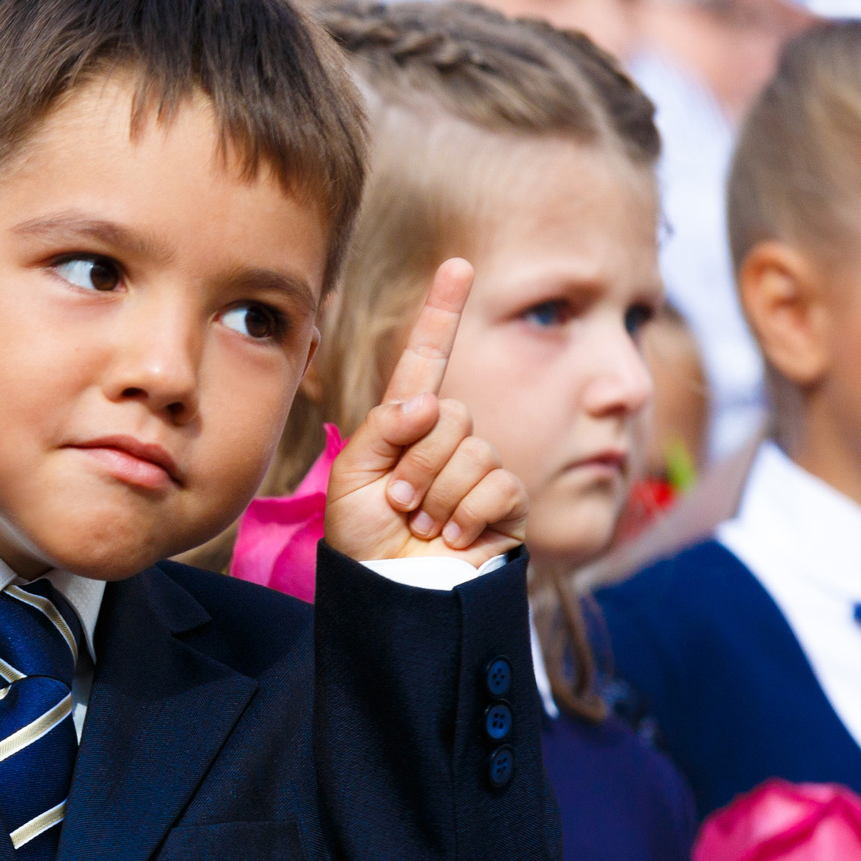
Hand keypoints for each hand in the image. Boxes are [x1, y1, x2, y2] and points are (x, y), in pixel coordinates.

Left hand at [323, 259, 526, 565]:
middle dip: (417, 462)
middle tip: (399, 503)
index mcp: (407, 424)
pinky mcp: (508, 501)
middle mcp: (449, 438)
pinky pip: (497, 483)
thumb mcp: (351, 479)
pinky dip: (466, 514)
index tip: (458, 265)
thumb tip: (429, 403)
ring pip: (472, 449)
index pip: (428, 359)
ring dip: (438, 493)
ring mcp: (481, 468)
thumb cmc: (364, 540)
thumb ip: (381, 430)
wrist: (391, 595)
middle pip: (449, 413)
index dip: (442, 312)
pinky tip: (451, 537)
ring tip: (421, 524)